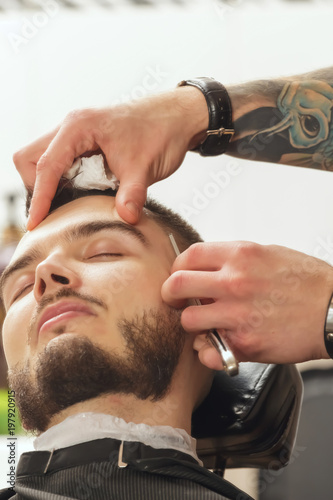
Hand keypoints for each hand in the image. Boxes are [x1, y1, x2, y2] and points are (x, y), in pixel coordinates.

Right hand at [13, 87, 207, 229]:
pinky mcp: (84, 142)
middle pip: (29, 158)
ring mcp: (76, 134)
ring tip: (66, 207)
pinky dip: (60, 180)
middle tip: (54, 211)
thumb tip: (125, 218)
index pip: (46, 166)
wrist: (177, 117)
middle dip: (35, 186)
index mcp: (79, 127)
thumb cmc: (161, 132)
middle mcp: (71, 127)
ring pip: (40, 158)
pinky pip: (58, 161)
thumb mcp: (145, 167)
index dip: (39, 197)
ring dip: (47, 184)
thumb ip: (132, 194)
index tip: (36, 223)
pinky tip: (79, 196)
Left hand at [161, 241, 332, 367]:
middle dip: (171, 295)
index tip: (179, 276)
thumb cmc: (307, 282)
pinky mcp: (245, 344)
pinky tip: (217, 345)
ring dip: (192, 323)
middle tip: (178, 301)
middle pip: (177, 285)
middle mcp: (234, 282)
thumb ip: (234, 260)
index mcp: (240, 256)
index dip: (177, 268)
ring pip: (188, 321)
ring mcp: (238, 314)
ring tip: (205, 324)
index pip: (188, 256)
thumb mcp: (269, 254)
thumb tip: (208, 267)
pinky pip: (207, 351)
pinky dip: (207, 351)